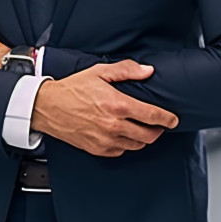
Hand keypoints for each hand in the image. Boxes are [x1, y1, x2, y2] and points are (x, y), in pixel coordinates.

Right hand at [31, 60, 177, 156]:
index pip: (153, 116)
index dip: (168, 119)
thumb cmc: (72, 89)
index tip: (173, 119)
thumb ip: (126, 70)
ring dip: (143, 138)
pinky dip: (127, 144)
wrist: (47, 108)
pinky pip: (121, 151)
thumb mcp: (99, 72)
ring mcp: (106, 140)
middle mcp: (114, 125)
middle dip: (159, 130)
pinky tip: (124, 135)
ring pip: (137, 145)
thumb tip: (148, 71)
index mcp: (117, 105)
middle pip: (149, 135)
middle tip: (159, 125)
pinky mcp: (98, 149)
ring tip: (142, 129)